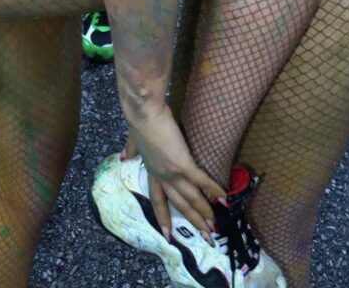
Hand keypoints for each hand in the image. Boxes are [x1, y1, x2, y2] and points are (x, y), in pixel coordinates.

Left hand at [128, 104, 225, 240]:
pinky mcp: (183, 163)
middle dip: (192, 221)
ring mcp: (172, 172)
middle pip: (178, 204)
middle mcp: (162, 176)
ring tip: (215, 225)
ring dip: (204, 212)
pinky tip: (224, 198)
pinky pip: (201, 180)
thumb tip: (124, 158)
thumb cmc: (140, 121)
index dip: (163, 216)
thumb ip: (131, 150)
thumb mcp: (134, 139)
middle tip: (205, 236)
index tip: (167, 234)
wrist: (144, 112)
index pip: (158, 199)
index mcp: (151, 170)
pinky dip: (213, 189)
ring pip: (191, 197)